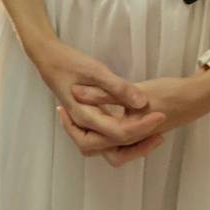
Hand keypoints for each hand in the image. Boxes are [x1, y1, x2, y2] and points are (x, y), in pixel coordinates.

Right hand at [30, 38, 167, 165]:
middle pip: (115, 150)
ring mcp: (84, 126)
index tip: (161, 115)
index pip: (119, 133)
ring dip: (131, 147)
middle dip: (140, 144)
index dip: (143, 127)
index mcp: (85, 116)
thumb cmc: (69, 62)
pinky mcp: (88, 121)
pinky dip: (123, 139)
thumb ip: (118, 87)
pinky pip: (107, 140)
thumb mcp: (95, 70)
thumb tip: (142, 103)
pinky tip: (137, 126)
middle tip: (159, 131)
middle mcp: (83, 126)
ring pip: (109, 150)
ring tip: (151, 135)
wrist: (48, 59)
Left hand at [61, 71, 209, 163]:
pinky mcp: (142, 127)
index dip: (73, 127)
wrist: (198, 95)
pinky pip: (119, 132)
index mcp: (129, 134)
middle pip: (97, 147)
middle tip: (65, 113)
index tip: (62, 109)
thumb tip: (77, 93)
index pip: (94, 141)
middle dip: (79, 133)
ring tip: (79, 111)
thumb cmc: (170, 93)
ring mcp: (138, 135)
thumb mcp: (136, 92)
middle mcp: (133, 140)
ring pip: (108, 141)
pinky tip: (100, 107)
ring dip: (93, 129)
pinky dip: (106, 123)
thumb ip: (106, 94)